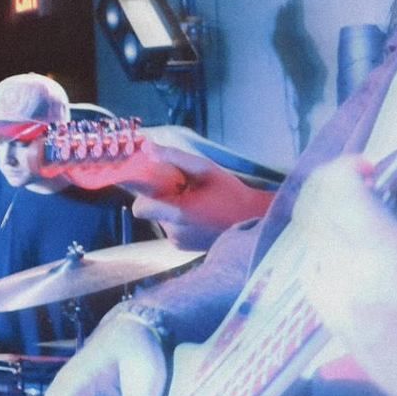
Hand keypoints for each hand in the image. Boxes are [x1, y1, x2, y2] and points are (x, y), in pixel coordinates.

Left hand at [125, 145, 272, 250]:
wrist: (256, 221)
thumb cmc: (232, 194)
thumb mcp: (206, 169)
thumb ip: (175, 158)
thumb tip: (148, 147)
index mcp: (177, 213)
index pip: (140, 207)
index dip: (144, 194)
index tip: (156, 183)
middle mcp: (174, 232)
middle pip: (150, 210)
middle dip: (160, 198)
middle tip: (183, 190)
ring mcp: (178, 242)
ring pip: (160, 218)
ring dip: (170, 209)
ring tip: (195, 203)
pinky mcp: (182, 247)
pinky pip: (170, 228)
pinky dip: (178, 220)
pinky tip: (198, 215)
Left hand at [300, 156, 396, 395]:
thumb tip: (396, 189)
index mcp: (385, 257)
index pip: (336, 192)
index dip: (346, 167)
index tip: (370, 166)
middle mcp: (347, 278)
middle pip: (313, 211)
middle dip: (333, 186)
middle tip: (363, 181)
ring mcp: (335, 305)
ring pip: (307, 241)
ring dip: (327, 217)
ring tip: (361, 213)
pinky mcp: (335, 326)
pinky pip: (314, 272)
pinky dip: (327, 250)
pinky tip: (356, 251)